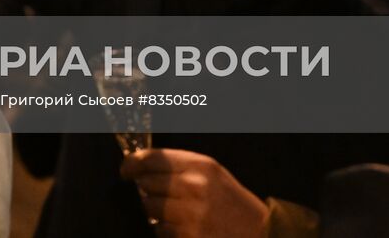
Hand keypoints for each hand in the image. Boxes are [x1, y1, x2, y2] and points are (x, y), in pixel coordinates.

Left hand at [119, 149, 267, 237]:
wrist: (262, 233)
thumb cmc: (232, 202)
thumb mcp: (212, 173)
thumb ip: (179, 166)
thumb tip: (141, 167)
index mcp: (200, 166)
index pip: (152, 158)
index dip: (132, 163)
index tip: (125, 169)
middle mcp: (194, 188)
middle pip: (146, 183)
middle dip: (147, 189)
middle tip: (157, 193)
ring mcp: (191, 216)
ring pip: (150, 208)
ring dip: (155, 211)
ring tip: (175, 212)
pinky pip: (160, 230)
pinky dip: (166, 230)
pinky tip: (183, 227)